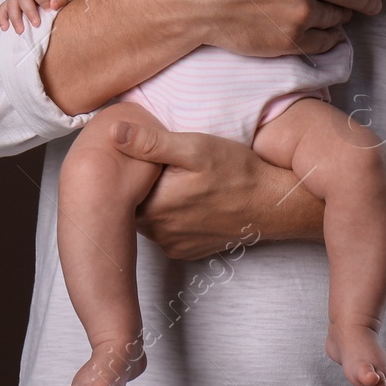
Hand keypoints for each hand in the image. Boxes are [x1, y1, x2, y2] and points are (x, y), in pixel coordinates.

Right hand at [0, 0, 69, 32]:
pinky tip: (5, 28)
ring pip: (11, 4)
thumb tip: (53, 6)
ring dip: (15, 18)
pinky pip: (2, 9)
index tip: (50, 10)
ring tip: (21, 31)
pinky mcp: (10, 2)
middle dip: (29, 12)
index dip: (42, 0)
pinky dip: (2, 18)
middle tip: (36, 24)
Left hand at [113, 119, 322, 259]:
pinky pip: (165, 233)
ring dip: (154, 202)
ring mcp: (172, 245)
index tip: (139, 156)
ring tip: (171, 181)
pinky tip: (186, 200)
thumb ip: (151, 143)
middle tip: (158, 166)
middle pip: (133, 205)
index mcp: (154, 206)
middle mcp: (159, 232)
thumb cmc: (236, 171)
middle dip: (139, 187)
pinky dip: (170, 218)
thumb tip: (113, 133)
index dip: (126, 170)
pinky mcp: (186, 252)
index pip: (121, 189)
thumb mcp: (195, 147)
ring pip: (147, 220)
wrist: (272, 203)